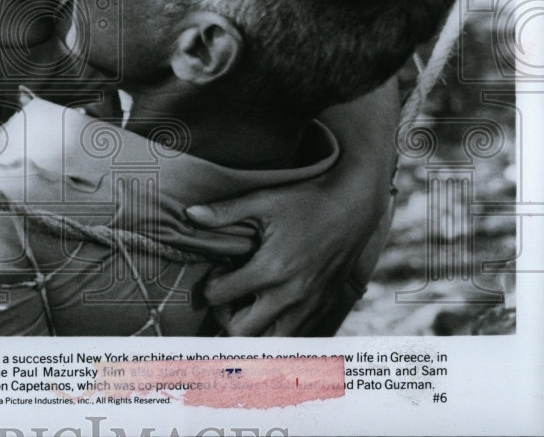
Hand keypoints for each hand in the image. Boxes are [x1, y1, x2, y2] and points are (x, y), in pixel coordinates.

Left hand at [185, 81, 399, 335]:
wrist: (353, 206)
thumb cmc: (305, 200)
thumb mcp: (262, 200)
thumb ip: (224, 212)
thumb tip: (190, 214)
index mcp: (271, 270)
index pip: (220, 296)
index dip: (210, 285)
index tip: (218, 271)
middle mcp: (290, 296)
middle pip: (241, 331)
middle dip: (225, 315)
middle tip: (228, 294)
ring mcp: (310, 306)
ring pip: (271, 343)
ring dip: (254, 330)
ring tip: (250, 306)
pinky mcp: (326, 309)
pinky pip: (298, 340)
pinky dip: (281, 334)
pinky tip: (275, 312)